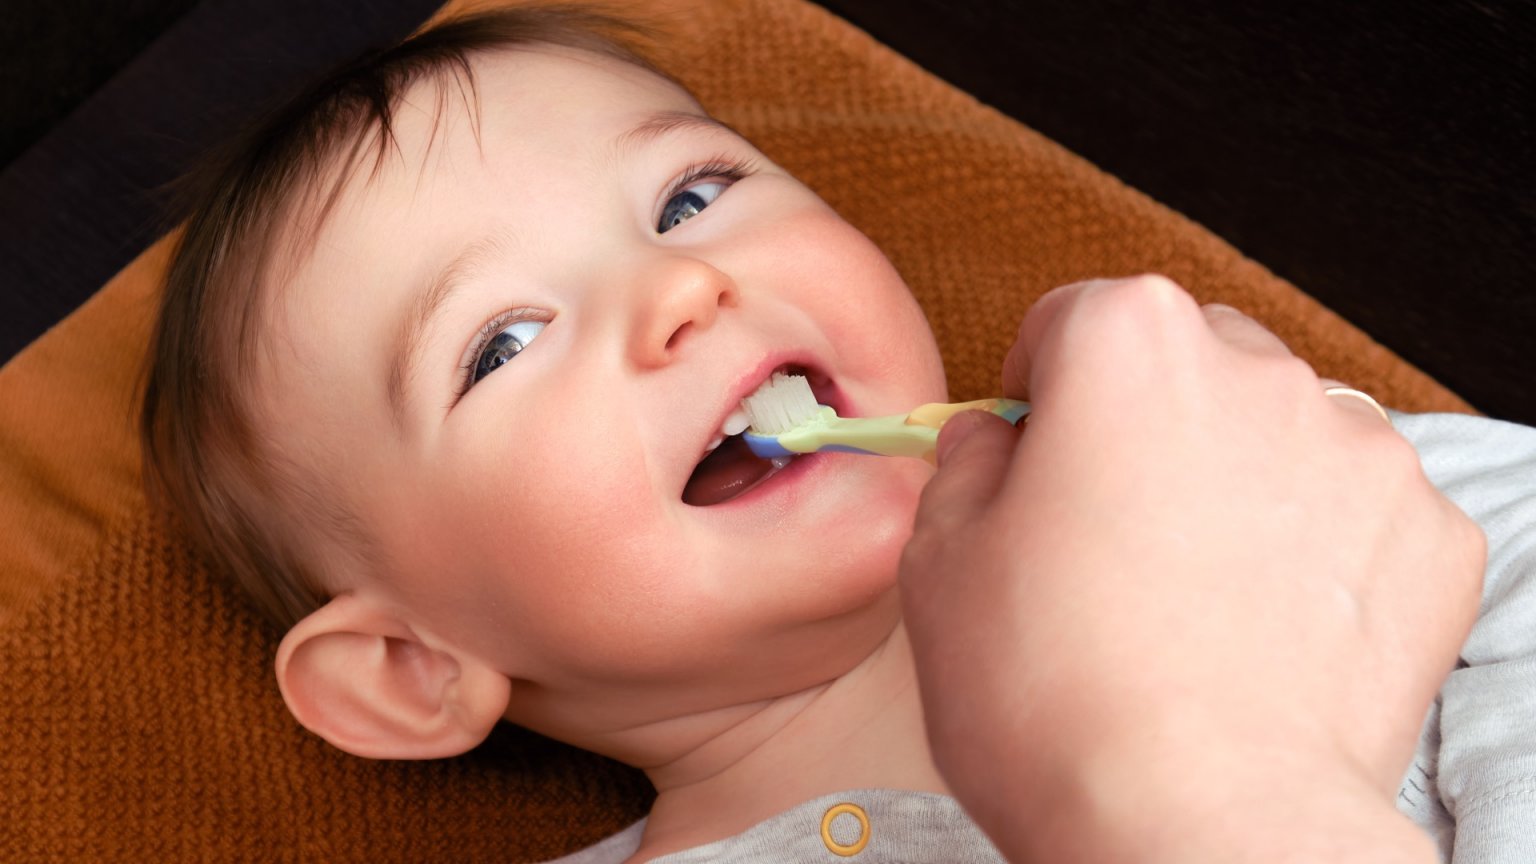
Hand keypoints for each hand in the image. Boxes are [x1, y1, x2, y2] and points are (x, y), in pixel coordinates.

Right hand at [899, 275, 1484, 862]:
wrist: (1196, 827)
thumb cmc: (1054, 697)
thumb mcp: (940, 563)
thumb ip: (966, 464)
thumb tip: (996, 442)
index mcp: (1128, 346)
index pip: (1070, 320)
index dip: (1037, 392)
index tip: (1034, 456)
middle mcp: (1258, 372)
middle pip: (1185, 362)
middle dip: (1143, 423)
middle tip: (1108, 533)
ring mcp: (1360, 453)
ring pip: (1278, 431)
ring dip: (1235, 480)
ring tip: (1192, 594)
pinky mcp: (1429, 539)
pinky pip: (1357, 512)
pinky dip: (1317, 551)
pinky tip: (1264, 627)